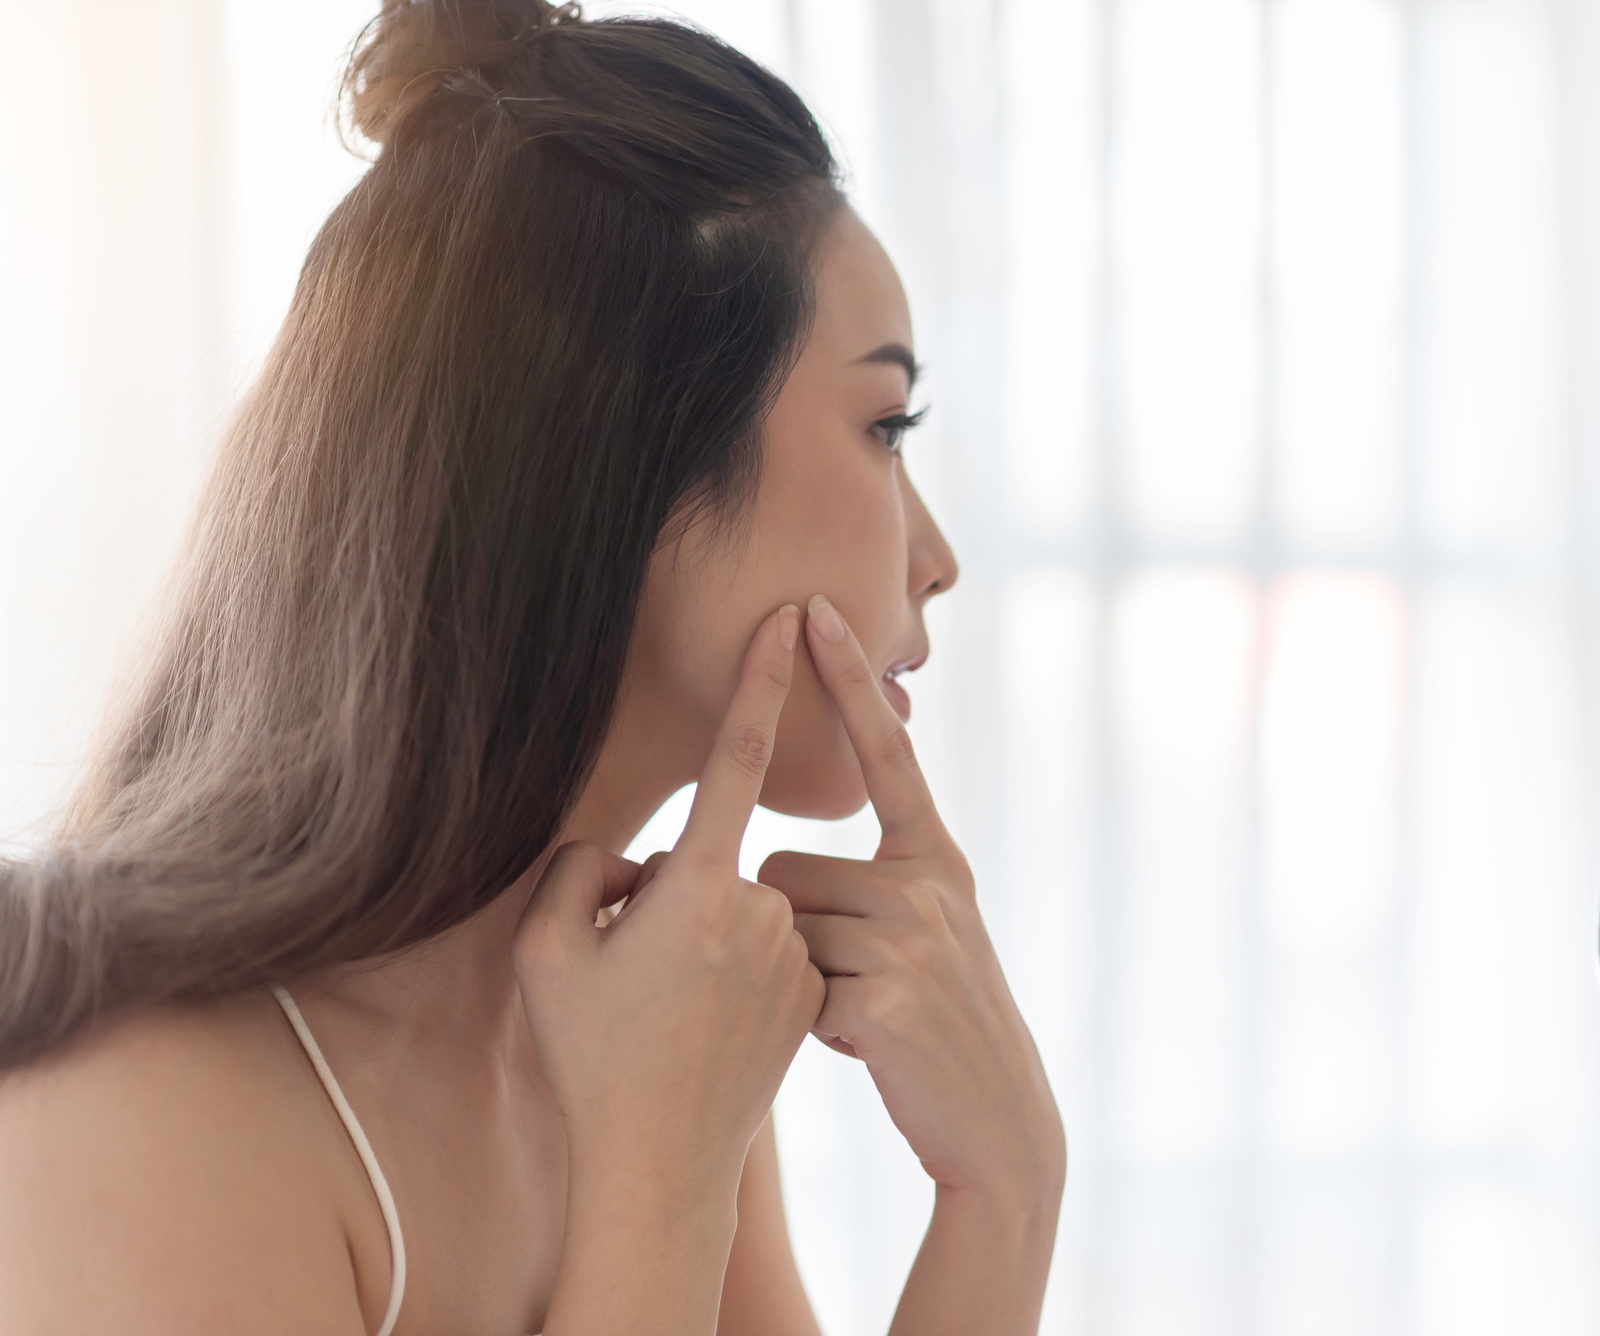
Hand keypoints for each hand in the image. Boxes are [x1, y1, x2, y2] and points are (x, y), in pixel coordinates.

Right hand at [513, 604, 824, 1192]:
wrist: (659, 1164)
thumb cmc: (591, 1056)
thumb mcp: (547, 952)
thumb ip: (577, 869)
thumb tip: (632, 856)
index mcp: (696, 887)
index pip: (734, 759)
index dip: (761, 682)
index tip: (790, 620)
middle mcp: (760, 909)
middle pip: (709, 860)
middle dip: (670, 895)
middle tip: (632, 975)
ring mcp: (793, 954)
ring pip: (740, 910)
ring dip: (703, 938)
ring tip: (669, 1013)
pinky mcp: (812, 992)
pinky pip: (768, 952)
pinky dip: (736, 974)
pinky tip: (706, 1031)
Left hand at [759, 595, 1064, 1207]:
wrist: (1000, 1120)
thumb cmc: (939, 1023)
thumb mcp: (930, 932)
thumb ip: (877, 882)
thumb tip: (774, 863)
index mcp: (937, 859)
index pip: (886, 753)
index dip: (847, 680)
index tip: (812, 610)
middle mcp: (928, 885)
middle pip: (786, 869)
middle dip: (791, 928)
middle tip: (855, 981)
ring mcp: (909, 939)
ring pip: (780, 928)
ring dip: (796, 978)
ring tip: (863, 1012)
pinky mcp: (881, 996)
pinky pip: (790, 988)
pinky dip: (810, 1025)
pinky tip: (867, 1044)